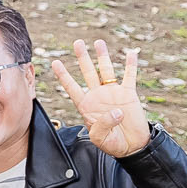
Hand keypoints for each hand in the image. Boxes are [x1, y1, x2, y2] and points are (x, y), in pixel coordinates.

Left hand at [50, 37, 150, 157]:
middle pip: (88, 73)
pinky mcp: (128, 94)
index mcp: (86, 105)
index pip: (72, 87)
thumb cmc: (112, 143)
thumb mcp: (100, 138)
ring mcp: (113, 93)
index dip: (64, 76)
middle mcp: (97, 95)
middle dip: (82, 57)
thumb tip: (116, 111)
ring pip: (106, 70)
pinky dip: (130, 65)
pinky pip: (129, 76)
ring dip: (103, 56)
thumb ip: (103, 125)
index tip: (55, 62)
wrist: (131, 146)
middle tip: (77, 43)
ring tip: (98, 42)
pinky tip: (131, 54)